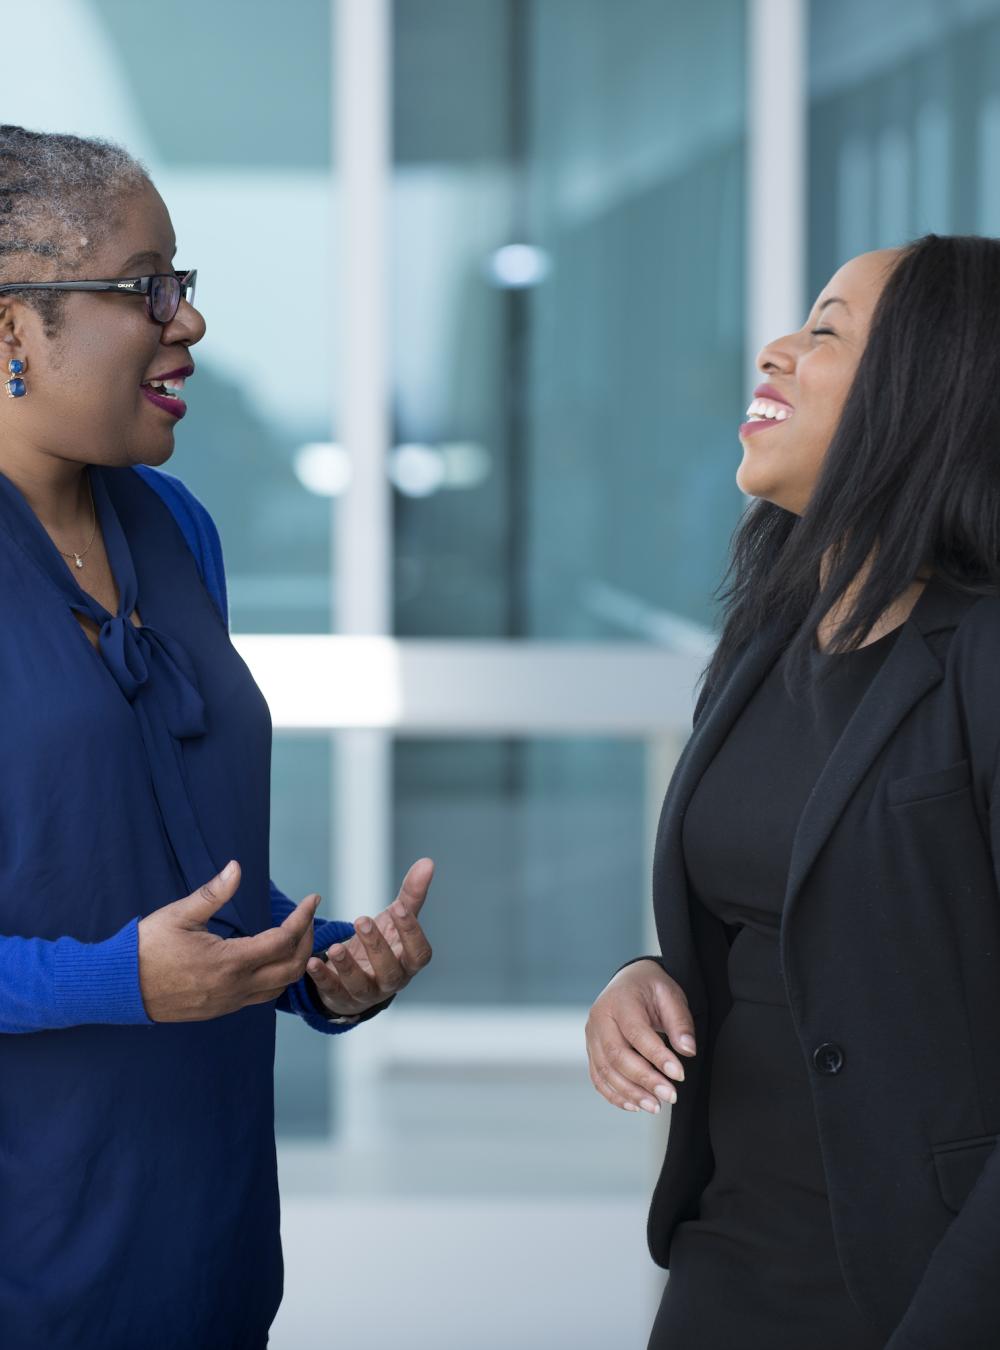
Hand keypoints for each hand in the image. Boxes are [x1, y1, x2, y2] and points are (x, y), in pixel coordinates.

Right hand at [138, 860, 319, 1021]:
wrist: (118, 987)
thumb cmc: (146, 947)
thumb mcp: (180, 914)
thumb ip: (213, 893)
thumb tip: (236, 867)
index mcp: (229, 962)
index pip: (283, 941)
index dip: (303, 918)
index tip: (312, 898)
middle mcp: (235, 987)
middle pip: (293, 968)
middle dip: (307, 940)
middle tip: (306, 917)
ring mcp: (228, 1003)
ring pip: (279, 988)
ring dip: (294, 963)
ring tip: (295, 937)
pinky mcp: (220, 1010)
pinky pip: (260, 997)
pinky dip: (276, 978)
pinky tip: (269, 959)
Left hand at [305, 857, 434, 1017]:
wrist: (358, 975)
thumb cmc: (384, 943)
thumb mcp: (395, 919)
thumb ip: (411, 894)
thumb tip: (427, 862)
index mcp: (408, 962)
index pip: (419, 954)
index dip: (411, 932)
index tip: (398, 907)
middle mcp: (391, 981)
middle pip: (390, 971)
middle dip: (377, 947)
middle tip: (361, 920)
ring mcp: (366, 993)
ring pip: (361, 986)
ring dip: (348, 966)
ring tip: (335, 947)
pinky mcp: (341, 998)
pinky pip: (332, 991)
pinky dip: (322, 978)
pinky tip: (313, 962)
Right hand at [585, 959, 696, 1114]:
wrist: (630, 980)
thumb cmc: (651, 987)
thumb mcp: (671, 996)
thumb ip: (680, 1022)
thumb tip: (688, 1050)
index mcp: (619, 1001)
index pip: (636, 1033)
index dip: (657, 1056)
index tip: (679, 1075)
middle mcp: (599, 1018)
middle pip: (617, 1055)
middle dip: (644, 1080)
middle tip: (670, 1095)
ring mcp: (591, 1036)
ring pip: (605, 1071)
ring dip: (630, 1093)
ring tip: (655, 1106)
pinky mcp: (591, 1050)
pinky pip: (598, 1077)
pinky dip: (614, 1094)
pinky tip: (635, 1105)